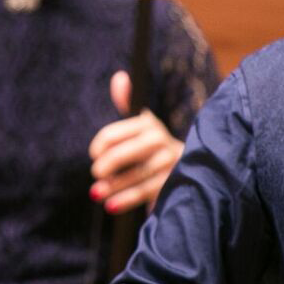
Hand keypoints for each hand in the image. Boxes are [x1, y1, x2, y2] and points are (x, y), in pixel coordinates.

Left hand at [88, 70, 183, 212]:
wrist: (189, 168)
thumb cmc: (152, 147)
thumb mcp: (141, 125)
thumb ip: (127, 103)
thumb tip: (120, 77)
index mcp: (149, 124)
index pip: (117, 132)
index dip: (101, 145)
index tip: (94, 155)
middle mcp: (162, 141)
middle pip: (128, 153)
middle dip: (107, 165)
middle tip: (95, 174)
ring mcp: (170, 162)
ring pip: (137, 175)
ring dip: (114, 186)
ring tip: (96, 193)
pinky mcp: (174, 183)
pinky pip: (147, 191)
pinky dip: (126, 200)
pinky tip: (111, 205)